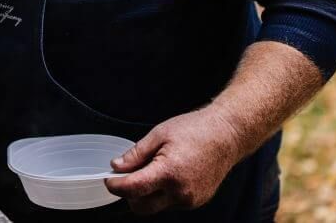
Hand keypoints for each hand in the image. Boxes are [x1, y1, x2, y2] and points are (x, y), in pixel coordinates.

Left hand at [104, 106, 244, 214]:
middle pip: (141, 206)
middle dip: (129, 194)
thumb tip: (117, 166)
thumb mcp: (159, 134)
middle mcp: (180, 192)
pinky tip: (167, 175)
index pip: (133, 189)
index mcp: (169, 173)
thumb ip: (136, 154)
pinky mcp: (196, 202)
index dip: (115, 185)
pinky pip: (171, 204)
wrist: (226, 135)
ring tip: (152, 169)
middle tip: (126, 176)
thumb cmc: (195, 130)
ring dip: (146, 194)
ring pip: (156, 206)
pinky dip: (162, 194)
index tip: (108, 179)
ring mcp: (190, 200)